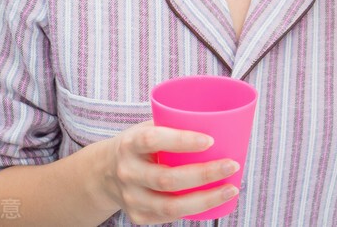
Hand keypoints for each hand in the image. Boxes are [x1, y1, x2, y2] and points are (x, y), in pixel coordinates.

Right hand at [100, 121, 239, 224]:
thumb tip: (223, 119)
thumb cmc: (140, 145)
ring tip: (231, 188)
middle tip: (232, 165)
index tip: (211, 140)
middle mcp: (127, 172)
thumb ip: (175, 124)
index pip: (152, 141)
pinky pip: (170, 216)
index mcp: (130, 144)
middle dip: (205, 174)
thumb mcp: (148, 127)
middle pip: (167, 178)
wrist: (104, 173)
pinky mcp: (138, 216)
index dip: (181, 141)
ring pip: (171, 205)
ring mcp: (131, 198)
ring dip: (206, 199)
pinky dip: (196, 210)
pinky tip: (215, 201)